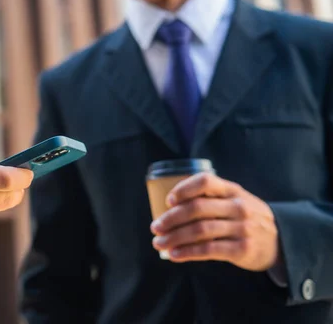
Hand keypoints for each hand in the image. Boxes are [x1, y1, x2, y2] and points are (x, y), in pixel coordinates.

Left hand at [150, 173, 278, 270]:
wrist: (281, 241)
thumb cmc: (245, 218)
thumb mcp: (234, 200)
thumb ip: (209, 198)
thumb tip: (169, 209)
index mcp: (232, 190)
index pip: (205, 181)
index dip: (184, 189)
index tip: (168, 201)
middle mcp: (238, 207)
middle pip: (197, 208)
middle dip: (171, 219)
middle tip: (155, 228)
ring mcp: (242, 228)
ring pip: (200, 230)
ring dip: (175, 238)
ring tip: (159, 243)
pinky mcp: (243, 249)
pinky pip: (209, 250)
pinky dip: (188, 252)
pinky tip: (175, 255)